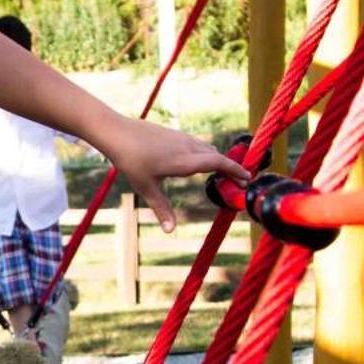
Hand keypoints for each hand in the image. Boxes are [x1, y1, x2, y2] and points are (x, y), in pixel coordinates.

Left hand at [99, 116, 252, 232]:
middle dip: (230, 168)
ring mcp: (181, 138)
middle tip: (238, 182)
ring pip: (206, 148)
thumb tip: (170, 231)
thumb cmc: (131, 160)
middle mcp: (187, 147)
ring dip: (217, 159)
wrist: (117, 132)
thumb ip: (161, 208)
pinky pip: (197, 143)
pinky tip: (199, 162)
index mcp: (184, 161)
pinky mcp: (174, 134)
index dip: (234, 170)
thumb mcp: (146, 187)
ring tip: (222, 173)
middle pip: (216, 155)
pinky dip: (205, 153)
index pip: (218, 162)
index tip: (246, 178)